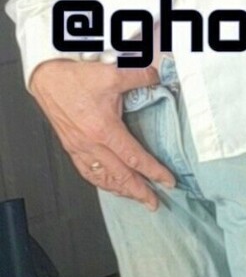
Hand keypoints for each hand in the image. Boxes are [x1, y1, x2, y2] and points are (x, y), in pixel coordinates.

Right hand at [29, 58, 176, 210]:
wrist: (47, 77)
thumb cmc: (75, 77)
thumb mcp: (115, 74)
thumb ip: (142, 77)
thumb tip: (160, 77)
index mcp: (104, 130)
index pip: (134, 158)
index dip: (154, 171)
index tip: (167, 181)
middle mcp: (90, 144)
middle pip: (119, 176)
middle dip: (139, 192)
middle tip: (153, 202)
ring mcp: (79, 147)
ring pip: (102, 177)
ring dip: (120, 190)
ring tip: (134, 197)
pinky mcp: (71, 146)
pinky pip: (86, 171)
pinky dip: (99, 182)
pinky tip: (107, 185)